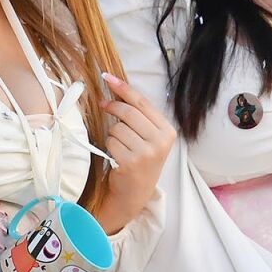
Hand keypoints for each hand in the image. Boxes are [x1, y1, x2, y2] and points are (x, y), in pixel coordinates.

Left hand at [94, 72, 175, 233]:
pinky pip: (111, 142)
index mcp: (167, 131)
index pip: (141, 102)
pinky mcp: (131, 163)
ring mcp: (146, 153)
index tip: (106, 77)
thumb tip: (116, 90)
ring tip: (120, 146)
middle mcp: (160, 141)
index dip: (122, 87)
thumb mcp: (148, 137)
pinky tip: (117, 156)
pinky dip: (109, 146)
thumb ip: (138, 116)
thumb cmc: (139, 160)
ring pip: (117, 127)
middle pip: (128, 112)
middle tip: (103, 105)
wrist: (134, 194)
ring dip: (112, 133)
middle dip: (112, 106)